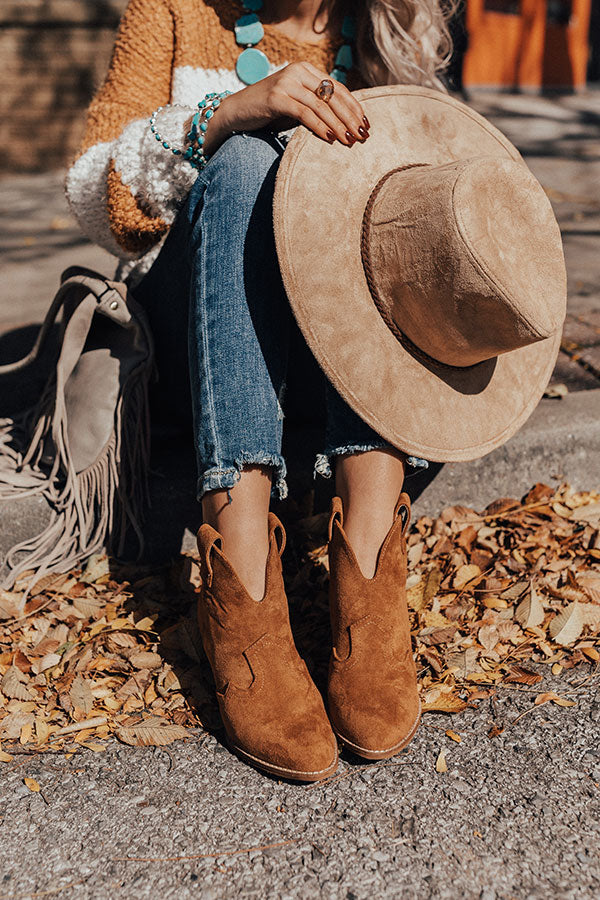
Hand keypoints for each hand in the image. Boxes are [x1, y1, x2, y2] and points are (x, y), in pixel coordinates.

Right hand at [197, 62, 369, 156]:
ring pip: (321, 105)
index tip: (366, 125)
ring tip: (350, 141)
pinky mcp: (276, 98)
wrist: (236, 113)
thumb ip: (316, 107)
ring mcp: (286, 83)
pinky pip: (305, 113)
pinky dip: (319, 126)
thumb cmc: (268, 112)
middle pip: (332, 95)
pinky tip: (331, 138)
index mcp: (306, 70)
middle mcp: (298, 72)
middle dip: (350, 117)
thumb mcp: (296, 105)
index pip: (337, 88)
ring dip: (338, 124)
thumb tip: (345, 123)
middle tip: (363, 135)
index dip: (354, 107)